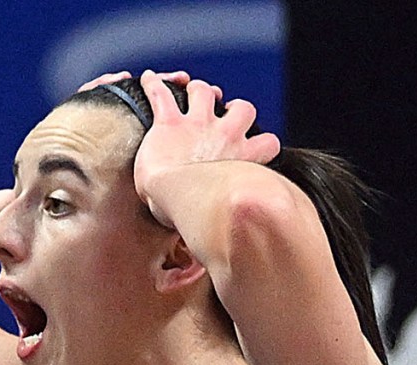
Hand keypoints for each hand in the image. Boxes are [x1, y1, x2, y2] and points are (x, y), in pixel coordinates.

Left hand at [133, 72, 279, 220]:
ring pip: (206, 90)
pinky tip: (148, 80)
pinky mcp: (170, 121)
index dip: (261, 142)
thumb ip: (233, 205)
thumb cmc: (198, 216)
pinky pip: (160, 92)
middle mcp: (226, 135)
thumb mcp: (227, 212)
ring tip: (192, 94)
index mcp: (242, 159)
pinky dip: (153, 85)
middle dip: (235, 109)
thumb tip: (233, 232)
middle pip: (244, 109)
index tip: (252, 146)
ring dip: (199, 90)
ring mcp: (198, 123)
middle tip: (223, 116)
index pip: (269, 143)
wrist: (174, 199)